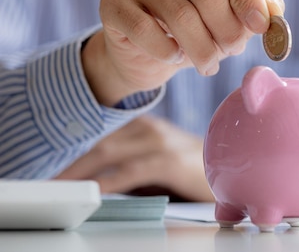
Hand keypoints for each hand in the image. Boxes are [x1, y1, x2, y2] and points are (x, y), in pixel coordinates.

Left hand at [55, 115, 214, 201]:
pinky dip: (106, 182)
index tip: (49, 165)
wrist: (235, 165)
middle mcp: (148, 127)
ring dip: (78, 171)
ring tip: (58, 186)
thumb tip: (93, 178)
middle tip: (46, 179)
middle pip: (97, 141)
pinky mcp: (168, 160)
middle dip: (67, 161)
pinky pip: (129, 171)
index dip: (71, 148)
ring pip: (107, 152)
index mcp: (142, 124)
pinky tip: (93, 192)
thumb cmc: (191, 167)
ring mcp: (158, 141)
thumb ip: (127, 160)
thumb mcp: (156, 157)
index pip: (98, 133)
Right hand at [83, 0, 282, 105]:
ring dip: (203, 50)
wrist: (144, 49)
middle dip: (228, 32)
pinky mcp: (112, 1)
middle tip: (231, 52)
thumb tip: (274, 8)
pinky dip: (168, 51)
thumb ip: (254, 6)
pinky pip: (146, 30)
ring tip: (210, 64)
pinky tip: (175, 56)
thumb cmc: (195, 26)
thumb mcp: (229, 14)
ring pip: (181, 16)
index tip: (260, 26)